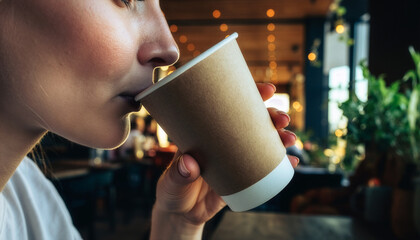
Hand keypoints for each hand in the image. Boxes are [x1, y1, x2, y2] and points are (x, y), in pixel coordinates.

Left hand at [150, 83, 298, 239]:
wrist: (180, 215)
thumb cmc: (171, 191)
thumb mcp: (170, 182)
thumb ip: (177, 174)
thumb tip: (190, 164)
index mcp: (206, 132)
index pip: (228, 107)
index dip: (249, 95)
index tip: (267, 90)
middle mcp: (224, 142)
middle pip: (252, 123)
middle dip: (271, 116)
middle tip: (282, 118)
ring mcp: (235, 159)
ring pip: (262, 143)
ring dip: (280, 138)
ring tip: (289, 140)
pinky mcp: (243, 178)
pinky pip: (265, 169)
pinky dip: (281, 166)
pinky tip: (292, 163)